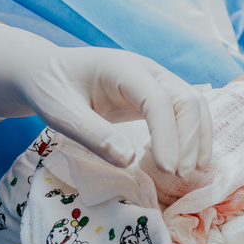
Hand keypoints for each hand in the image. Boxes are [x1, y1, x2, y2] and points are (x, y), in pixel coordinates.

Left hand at [0, 23, 211, 176]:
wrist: (45, 72)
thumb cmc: (49, 89)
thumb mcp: (60, 112)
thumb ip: (92, 134)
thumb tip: (128, 160)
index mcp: (121, 68)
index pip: (158, 99)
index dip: (168, 135)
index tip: (167, 169)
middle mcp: (146, 70)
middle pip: (186, 99)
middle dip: (190, 139)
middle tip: (181, 175)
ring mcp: (155, 81)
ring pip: (193, 105)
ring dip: (198, 139)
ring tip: (192, 173)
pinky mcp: (157, 96)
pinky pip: (185, 113)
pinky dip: (193, 137)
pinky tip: (189, 161)